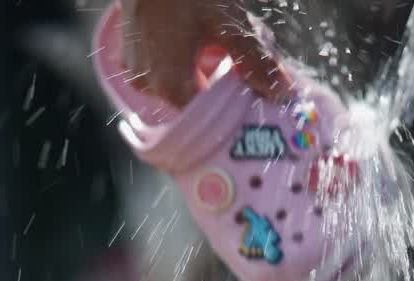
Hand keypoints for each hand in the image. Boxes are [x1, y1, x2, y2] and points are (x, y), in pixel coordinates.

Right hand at [127, 0, 292, 107]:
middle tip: (238, 65)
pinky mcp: (129, 57)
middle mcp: (150, 88)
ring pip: (178, 85)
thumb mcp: (228, 24)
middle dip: (219, 87)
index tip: (251, 101)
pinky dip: (181, 60)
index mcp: (172, 87)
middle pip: (194, 103)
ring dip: (200, 72)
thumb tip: (284, 95)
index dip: (232, 113)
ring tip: (213, 44)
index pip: (209, 122)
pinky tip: (192, 38)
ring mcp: (136, 73)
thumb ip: (257, 62)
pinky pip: (161, 70)